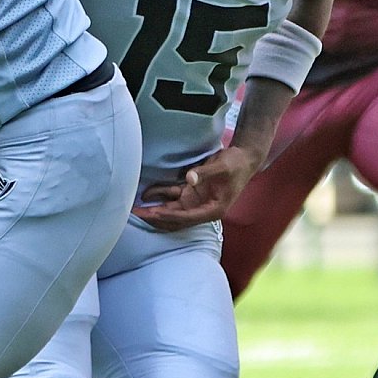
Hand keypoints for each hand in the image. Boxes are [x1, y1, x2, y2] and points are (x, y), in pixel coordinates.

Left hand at [134, 146, 262, 230]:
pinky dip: (159, 196)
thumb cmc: (236, 164)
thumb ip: (206, 173)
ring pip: (171, 210)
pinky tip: (145, 195)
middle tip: (136, 215)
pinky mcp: (190, 192)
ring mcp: (195, 201)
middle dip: (156, 218)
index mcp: (213, 209)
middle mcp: (202, 209)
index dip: (170, 216)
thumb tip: (190, 178)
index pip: (188, 217)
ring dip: (154, 211)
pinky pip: (171, 196)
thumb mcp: (223, 166)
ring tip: (135, 210)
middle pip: (176, 219)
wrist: (243, 159)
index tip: (154, 214)